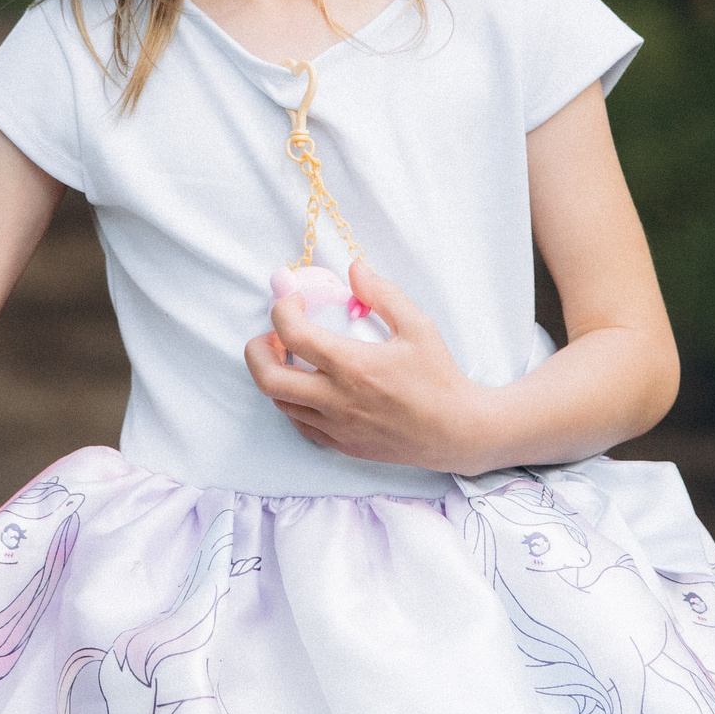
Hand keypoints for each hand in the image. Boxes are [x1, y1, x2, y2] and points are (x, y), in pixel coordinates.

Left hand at [241, 259, 494, 472]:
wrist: (457, 432)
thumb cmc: (439, 377)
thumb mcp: (418, 326)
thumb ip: (383, 294)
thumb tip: (354, 269)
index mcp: (353, 367)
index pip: (293, 335)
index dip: (282, 310)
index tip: (294, 300)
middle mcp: (337, 400)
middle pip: (268, 378)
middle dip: (257, 350)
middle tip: (272, 334)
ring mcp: (336, 426)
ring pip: (279, 402)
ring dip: (275, 373)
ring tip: (293, 355)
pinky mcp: (341, 444)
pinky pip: (299, 423)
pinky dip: (292, 401)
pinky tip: (308, 384)